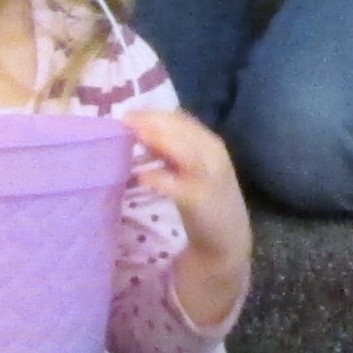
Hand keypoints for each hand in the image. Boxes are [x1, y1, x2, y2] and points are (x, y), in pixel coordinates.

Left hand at [124, 107, 249, 276]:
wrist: (228, 238)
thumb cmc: (205, 201)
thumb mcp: (191, 169)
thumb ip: (172, 151)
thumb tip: (141, 132)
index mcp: (211, 144)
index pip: (182, 119)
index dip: (154, 114)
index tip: (128, 114)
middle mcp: (213, 154)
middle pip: (181, 130)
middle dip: (152, 122)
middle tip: (124, 120)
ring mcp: (209, 176)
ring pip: (183, 149)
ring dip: (158, 139)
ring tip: (133, 135)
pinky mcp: (201, 200)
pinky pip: (178, 185)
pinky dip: (159, 179)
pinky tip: (142, 178)